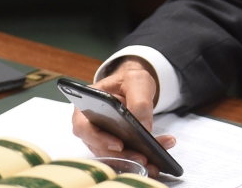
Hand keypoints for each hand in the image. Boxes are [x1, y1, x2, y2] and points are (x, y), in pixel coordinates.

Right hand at [70, 57, 175, 176]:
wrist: (136, 86)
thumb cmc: (129, 81)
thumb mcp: (137, 81)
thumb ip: (139, 101)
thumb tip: (143, 126)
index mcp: (86, 105)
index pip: (83, 127)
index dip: (98, 138)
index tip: (118, 144)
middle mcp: (89, 125)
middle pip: (98, 146)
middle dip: (121, 154)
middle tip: (142, 157)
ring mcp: (100, 137)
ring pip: (112, 154)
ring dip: (133, 158)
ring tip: (153, 159)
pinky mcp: (114, 145)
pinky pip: (124, 154)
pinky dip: (140, 155)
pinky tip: (158, 155)